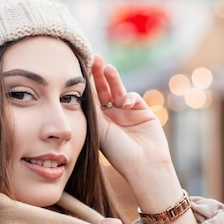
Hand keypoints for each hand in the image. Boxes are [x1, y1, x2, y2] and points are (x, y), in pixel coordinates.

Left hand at [91, 55, 195, 222]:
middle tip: (94, 58)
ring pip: (118, 90)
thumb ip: (93, 111)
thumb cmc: (119, 153)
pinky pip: (133, 97)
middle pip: (103, 90)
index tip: (79, 68)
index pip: (91, 98)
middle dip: (98, 75)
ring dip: (112, 79)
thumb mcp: (100, 131)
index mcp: (99, 123)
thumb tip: (80, 91)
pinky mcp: (143, 112)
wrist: (144, 165)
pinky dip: (128, 96)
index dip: (87, 84)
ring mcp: (127, 114)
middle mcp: (112, 116)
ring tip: (106, 67)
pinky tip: (124, 103)